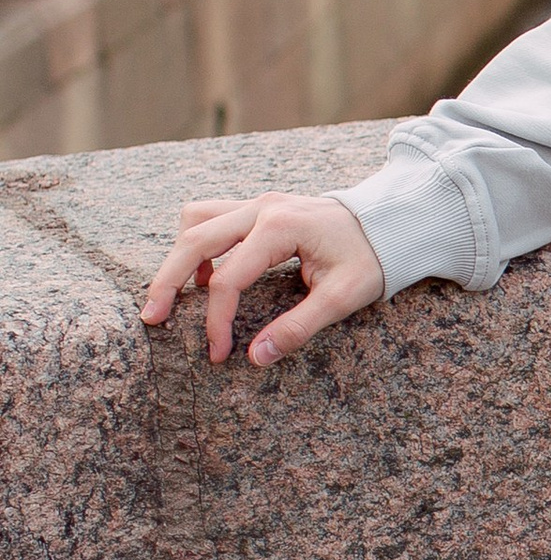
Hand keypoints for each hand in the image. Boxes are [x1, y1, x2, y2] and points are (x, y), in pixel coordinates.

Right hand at [138, 193, 384, 365]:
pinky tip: (209, 276)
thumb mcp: (343, 298)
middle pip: (193, 240)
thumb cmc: (370, 258)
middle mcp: (262, 208)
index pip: (229, 280)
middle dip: (167, 282)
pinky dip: (198, 244)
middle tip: (152, 318)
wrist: (389, 222)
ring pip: (195, 221)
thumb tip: (255, 357)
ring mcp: (257, 202)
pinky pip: (211, 216)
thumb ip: (299, 327)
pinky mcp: (258, 206)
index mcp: (281, 228)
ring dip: (179, 258)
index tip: (218, 354)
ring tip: (176, 298)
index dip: (217, 321)